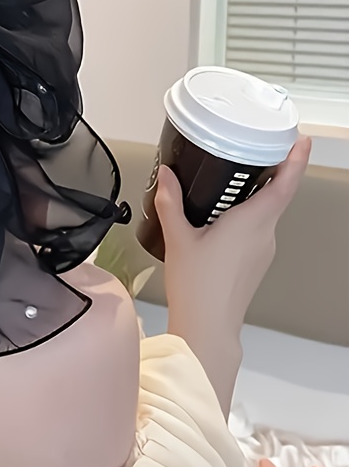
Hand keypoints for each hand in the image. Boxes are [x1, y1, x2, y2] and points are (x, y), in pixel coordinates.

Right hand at [157, 135, 310, 337]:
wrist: (207, 326)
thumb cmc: (197, 286)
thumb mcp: (178, 236)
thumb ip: (171, 201)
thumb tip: (166, 175)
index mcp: (252, 222)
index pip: (284, 184)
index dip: (296, 160)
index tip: (300, 140)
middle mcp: (265, 234)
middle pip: (277, 195)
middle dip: (268, 172)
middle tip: (250, 153)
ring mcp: (264, 250)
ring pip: (266, 213)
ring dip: (254, 196)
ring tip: (226, 184)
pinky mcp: (256, 261)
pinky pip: (257, 229)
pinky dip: (246, 216)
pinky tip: (220, 218)